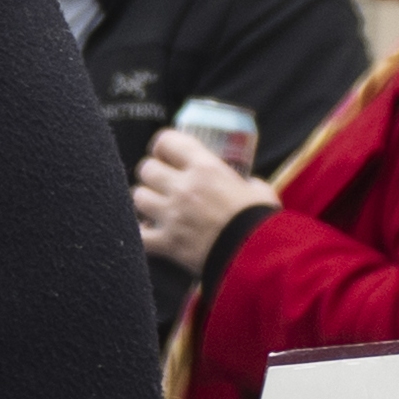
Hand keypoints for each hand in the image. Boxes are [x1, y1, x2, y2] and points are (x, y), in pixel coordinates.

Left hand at [134, 130, 271, 268]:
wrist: (257, 256)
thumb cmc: (261, 222)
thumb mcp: (259, 191)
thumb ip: (247, 183)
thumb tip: (248, 186)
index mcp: (206, 168)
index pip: (166, 141)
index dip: (162, 146)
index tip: (166, 154)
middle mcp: (184, 187)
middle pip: (146, 169)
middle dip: (151, 174)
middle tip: (160, 182)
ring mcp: (172, 215)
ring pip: (138, 197)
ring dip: (145, 201)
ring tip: (154, 206)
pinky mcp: (167, 243)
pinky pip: (139, 234)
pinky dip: (141, 233)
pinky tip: (149, 232)